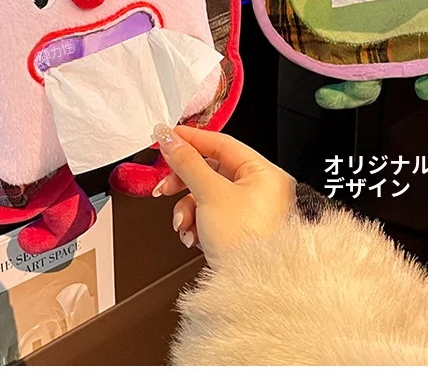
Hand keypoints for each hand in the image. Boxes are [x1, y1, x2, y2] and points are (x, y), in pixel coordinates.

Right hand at [152, 124, 294, 267]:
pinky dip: (196, 223)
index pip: (221, 143)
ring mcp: (250, 212)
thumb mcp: (210, 194)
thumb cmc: (246, 242)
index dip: (191, 139)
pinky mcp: (239, 231)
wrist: (251, 291)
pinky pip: (211, 215)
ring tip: (183, 223)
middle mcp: (261, 189)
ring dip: (187, 209)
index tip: (166, 137)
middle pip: (211, 170)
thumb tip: (170, 139)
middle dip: (184, 182)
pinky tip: (192, 236)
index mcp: (263, 172)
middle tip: (164, 186)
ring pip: (207, 195)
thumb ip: (187, 163)